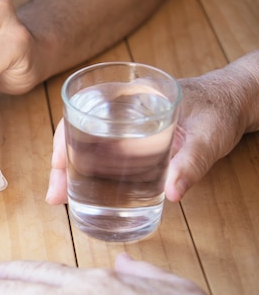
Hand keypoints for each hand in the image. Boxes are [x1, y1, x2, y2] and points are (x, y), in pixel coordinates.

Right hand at [46, 51, 258, 204]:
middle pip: (77, 132)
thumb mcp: (209, 136)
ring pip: (86, 144)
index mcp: (131, 95)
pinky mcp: (134, 137)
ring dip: (72, 170)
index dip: (62, 141)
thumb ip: (192, 163)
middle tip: (56, 197)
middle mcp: (121, 106)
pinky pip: (103, 151)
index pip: (83, 112)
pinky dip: (90, 170)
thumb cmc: (223, 109)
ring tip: (64, 198)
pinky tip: (87, 190)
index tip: (59, 170)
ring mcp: (125, 122)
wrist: (238, 100)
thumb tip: (172, 194)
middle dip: (61, 164)